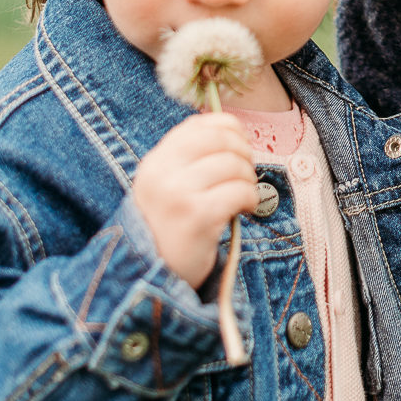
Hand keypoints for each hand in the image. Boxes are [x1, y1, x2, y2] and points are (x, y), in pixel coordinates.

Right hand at [132, 113, 257, 288]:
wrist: (150, 275)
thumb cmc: (167, 228)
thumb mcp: (165, 186)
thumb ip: (189, 159)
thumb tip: (233, 132)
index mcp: (156, 160)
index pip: (200, 124)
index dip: (230, 129)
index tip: (240, 145)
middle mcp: (163, 172)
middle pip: (221, 139)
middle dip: (244, 152)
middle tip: (246, 173)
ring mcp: (179, 193)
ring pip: (234, 164)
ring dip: (249, 179)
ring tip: (243, 195)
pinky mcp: (198, 216)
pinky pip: (240, 191)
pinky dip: (251, 199)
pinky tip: (244, 209)